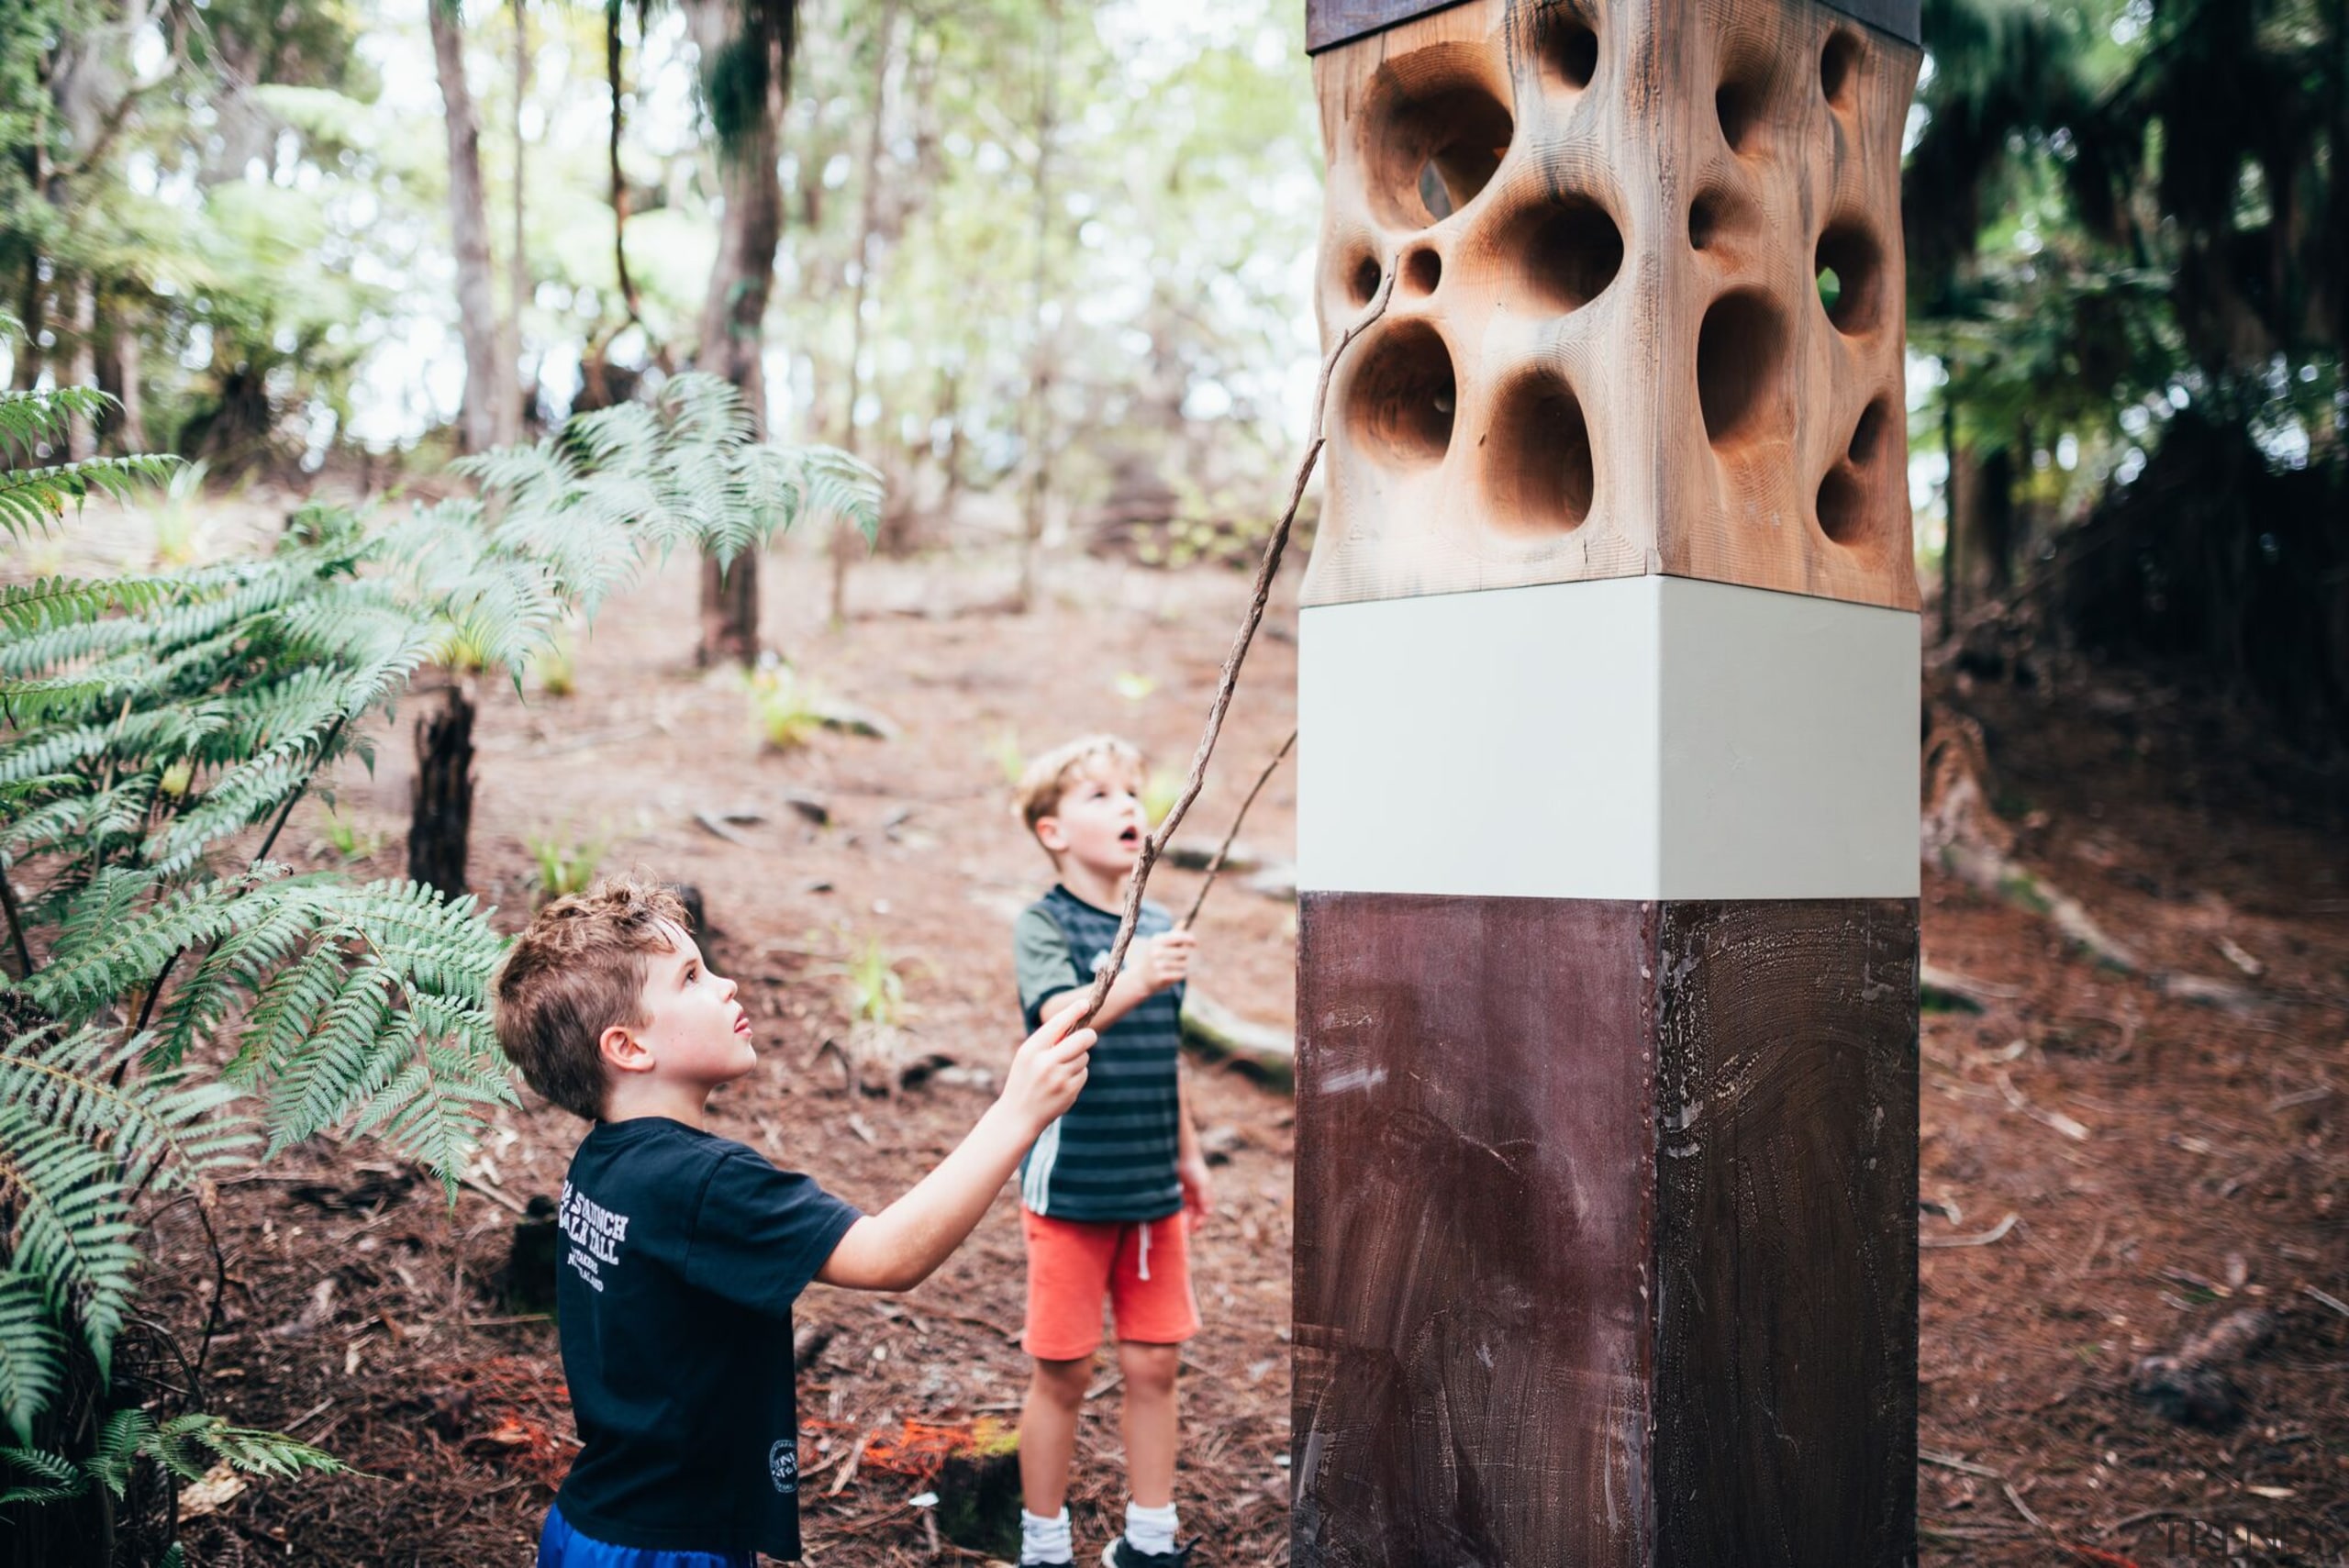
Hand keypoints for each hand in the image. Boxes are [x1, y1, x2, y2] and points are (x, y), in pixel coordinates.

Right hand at [1003, 994, 1095, 1133]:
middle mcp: (1045, 1063)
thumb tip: (1076, 1022)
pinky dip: (1078, 1075)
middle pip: (1081, 1040)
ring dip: (1079, 1059)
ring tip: (1061, 1069)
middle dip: (1089, 1036)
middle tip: (1090, 1036)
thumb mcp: (1026, 1057)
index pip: (1057, 1024)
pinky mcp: (1070, 1091)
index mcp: (1031, 1050)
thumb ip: (1047, 1041)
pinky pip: (1084, 1073)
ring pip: (1084, 1057)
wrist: (1019, 1116)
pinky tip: (1063, 1083)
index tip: (1086, 1003)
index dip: (1073, 1012)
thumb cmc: (1024, 1080)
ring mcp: (1059, 1079)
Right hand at [1141, 929, 1196, 991]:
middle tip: (1178, 958)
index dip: (1188, 939)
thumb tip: (1184, 922)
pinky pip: (1180, 974)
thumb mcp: (1161, 943)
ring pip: (1183, 964)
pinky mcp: (1161, 977)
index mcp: (1156, 941)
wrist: (1142, 977)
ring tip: (1174, 966)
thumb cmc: (1155, 956)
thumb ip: (1173, 933)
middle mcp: (1156, 952)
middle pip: (1183, 952)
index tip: (1195, 943)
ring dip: (1183, 965)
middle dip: (1184, 955)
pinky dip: (1180, 974)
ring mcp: (1157, 965)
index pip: (1177, 937)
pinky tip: (1173, 974)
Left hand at [1176, 1153, 1212, 1233]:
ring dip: (1181, 1218)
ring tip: (1174, 1224)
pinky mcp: (1175, 1192)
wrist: (1181, 1153)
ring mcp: (1185, 1195)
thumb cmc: (1194, 1167)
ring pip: (1184, 1212)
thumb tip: (1208, 1213)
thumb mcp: (1202, 1183)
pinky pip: (1175, 1206)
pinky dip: (1173, 1211)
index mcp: (1204, 1196)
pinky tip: (1168, 1214)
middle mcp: (1196, 1197)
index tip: (1193, 1228)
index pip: (1204, 1214)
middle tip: (1182, 1229)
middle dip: (1189, 1222)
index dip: (1199, 1222)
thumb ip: (1205, 1197)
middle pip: (1193, 1215)